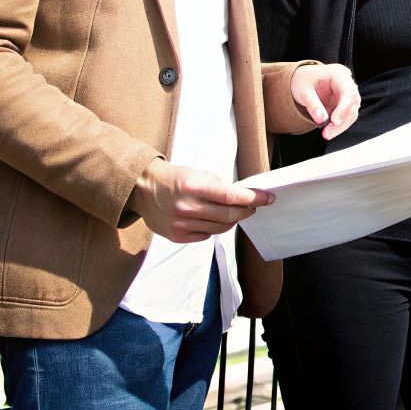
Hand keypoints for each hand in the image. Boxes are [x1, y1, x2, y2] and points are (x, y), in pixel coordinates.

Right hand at [130, 159, 272, 242]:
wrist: (143, 189)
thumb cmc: (174, 178)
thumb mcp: (197, 173)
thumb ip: (219, 186)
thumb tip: (243, 196)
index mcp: (193, 186)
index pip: (231, 196)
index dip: (253, 199)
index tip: (267, 198)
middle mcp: (187, 207)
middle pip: (229, 215)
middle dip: (247, 211)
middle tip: (255, 206)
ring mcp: (182, 224)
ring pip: (220, 228)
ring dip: (232, 220)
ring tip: (235, 212)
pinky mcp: (177, 236)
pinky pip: (206, 235)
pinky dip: (215, 228)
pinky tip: (213, 219)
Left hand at [291, 63, 360, 139]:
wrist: (302, 80)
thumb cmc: (303, 81)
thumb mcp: (303, 91)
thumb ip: (313, 104)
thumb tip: (321, 120)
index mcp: (339, 74)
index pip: (349, 92)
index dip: (344, 108)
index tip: (334, 121)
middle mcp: (347, 84)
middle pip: (353, 104)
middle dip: (342, 120)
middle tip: (327, 133)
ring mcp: (347, 95)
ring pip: (351, 113)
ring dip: (341, 126)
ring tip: (326, 134)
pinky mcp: (344, 105)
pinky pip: (346, 117)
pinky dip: (338, 126)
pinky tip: (329, 131)